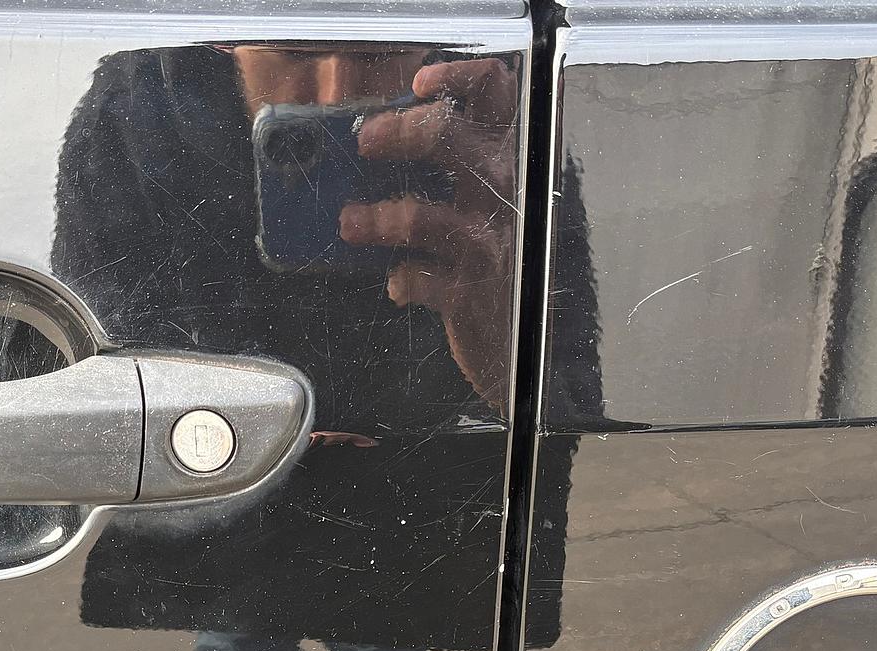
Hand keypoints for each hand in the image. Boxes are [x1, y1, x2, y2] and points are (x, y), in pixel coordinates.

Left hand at [340, 58, 518, 411]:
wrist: (528, 348)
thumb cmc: (502, 268)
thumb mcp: (490, 209)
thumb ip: (454, 173)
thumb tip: (381, 142)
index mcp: (512, 166)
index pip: (499, 96)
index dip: (460, 76)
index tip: (421, 83)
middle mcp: (507, 198)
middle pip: (450, 138)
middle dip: (399, 132)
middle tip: (367, 141)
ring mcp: (490, 248)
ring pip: (423, 216)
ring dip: (378, 217)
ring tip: (349, 223)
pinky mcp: (471, 296)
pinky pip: (418, 278)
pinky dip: (401, 279)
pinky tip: (398, 283)